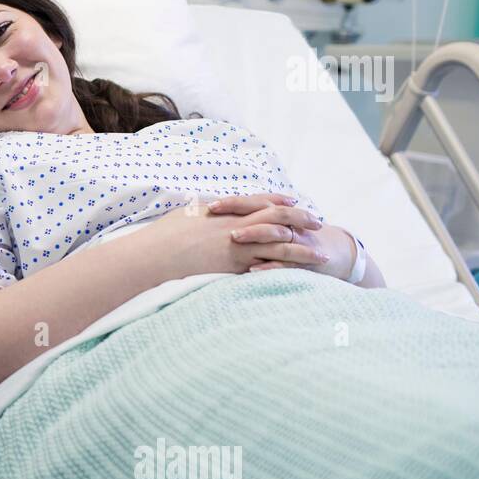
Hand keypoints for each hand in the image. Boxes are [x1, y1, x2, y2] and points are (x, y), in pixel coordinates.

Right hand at [151, 194, 329, 278]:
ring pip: (281, 245)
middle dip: (301, 220)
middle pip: (278, 218)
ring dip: (304, 250)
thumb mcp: (185, 215)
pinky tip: (302, 277)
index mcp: (225, 210)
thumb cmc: (164, 236)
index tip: (294, 202)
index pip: (259, 201)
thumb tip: (204, 209)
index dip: (279, 201)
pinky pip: (269, 268)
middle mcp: (236, 225)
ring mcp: (238, 246)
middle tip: (318, 222)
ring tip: (323, 255)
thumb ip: (201, 212)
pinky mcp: (235, 267)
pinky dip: (288, 271)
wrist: (155, 254)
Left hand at [209, 194, 354, 280]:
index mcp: (276, 213)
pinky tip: (252, 269)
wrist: (330, 254)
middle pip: (264, 212)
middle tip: (215, 213)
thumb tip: (215, 221)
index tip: (210, 204)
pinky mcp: (303, 261)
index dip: (233, 202)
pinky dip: (270, 266)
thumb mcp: (272, 227)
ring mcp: (296, 241)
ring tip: (234, 237)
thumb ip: (248, 222)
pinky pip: (286, 263)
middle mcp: (286, 223)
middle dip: (240, 211)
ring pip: (276, 234)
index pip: (253, 203)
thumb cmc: (289, 240)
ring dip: (255, 234)